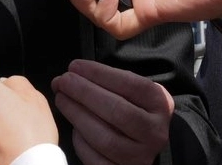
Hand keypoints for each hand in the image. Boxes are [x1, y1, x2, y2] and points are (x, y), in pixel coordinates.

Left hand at [52, 59, 171, 164]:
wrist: (144, 145)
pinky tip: (74, 127)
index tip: (75, 66)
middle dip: (85, 93)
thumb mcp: (135, 92)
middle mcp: (154, 132)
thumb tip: (73, 74)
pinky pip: (96, 159)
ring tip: (62, 99)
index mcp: (160, 105)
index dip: (100, 74)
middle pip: (117, 111)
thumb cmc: (134, 110)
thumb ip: (110, 81)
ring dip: (77, 115)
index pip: (131, 85)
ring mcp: (140, 156)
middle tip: (63, 81)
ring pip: (105, 138)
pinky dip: (81, 142)